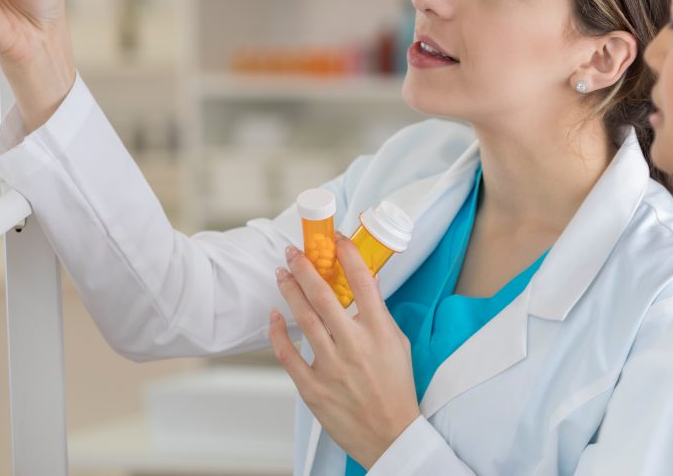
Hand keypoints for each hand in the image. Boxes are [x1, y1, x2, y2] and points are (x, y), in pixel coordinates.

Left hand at [269, 234, 419, 467]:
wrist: (390, 434)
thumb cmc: (396, 388)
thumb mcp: (397, 344)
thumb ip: (379, 314)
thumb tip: (365, 284)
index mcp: (380, 332)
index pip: (363, 282)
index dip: (347, 254)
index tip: (336, 238)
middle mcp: (354, 345)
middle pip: (324, 296)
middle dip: (305, 268)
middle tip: (293, 252)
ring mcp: (331, 366)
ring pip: (303, 319)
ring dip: (289, 291)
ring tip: (281, 273)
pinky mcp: (313, 387)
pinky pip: (288, 354)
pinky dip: (278, 332)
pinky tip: (274, 315)